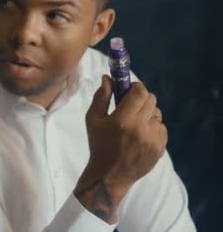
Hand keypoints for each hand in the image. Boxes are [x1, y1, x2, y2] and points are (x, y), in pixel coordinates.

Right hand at [74, 75, 167, 221]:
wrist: (109, 176)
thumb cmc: (98, 146)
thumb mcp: (92, 120)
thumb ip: (100, 97)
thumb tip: (107, 78)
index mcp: (122, 119)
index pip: (140, 92)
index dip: (136, 87)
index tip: (129, 90)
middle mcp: (140, 127)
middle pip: (151, 100)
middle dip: (141, 99)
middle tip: (131, 106)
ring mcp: (153, 139)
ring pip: (157, 114)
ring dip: (147, 114)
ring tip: (135, 124)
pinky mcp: (160, 148)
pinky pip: (161, 128)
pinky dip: (153, 128)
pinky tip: (141, 136)